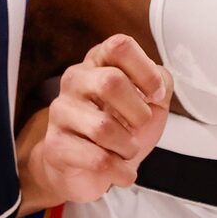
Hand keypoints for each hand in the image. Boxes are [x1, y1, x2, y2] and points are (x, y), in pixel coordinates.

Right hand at [19, 35, 171, 211]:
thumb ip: (161, 83)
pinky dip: (120, 171)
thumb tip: (157, 87)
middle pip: (111, 81)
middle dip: (138, 112)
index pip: (120, 46)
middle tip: (139, 126)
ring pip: (103, 127)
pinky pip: (97, 159)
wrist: (84, 168)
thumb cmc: (119, 128)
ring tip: (126, 151)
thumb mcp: (149, 101)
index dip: (146, 72)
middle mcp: (75, 80)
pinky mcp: (55, 145)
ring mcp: (61, 112)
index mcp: (98, 61)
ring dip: (128, 147)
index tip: (154, 95)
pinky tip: (121, 171)